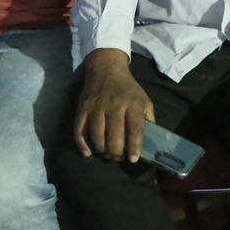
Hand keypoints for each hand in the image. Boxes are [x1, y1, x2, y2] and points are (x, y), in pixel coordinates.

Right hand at [74, 48, 153, 162]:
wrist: (106, 70)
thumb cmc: (128, 89)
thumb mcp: (144, 100)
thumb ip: (147, 119)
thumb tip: (149, 141)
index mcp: (133, 104)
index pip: (135, 129)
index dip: (134, 146)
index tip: (133, 159)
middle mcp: (114, 105)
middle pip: (114, 136)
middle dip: (116, 152)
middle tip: (118, 157)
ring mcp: (96, 107)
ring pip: (97, 136)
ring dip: (102, 150)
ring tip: (107, 154)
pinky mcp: (82, 108)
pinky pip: (79, 130)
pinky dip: (82, 144)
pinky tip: (88, 153)